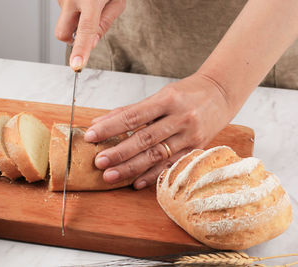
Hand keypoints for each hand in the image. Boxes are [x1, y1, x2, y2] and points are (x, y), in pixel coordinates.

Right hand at [55, 0, 125, 70]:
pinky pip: (65, 11)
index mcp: (90, 0)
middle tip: (86, 29)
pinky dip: (74, 10)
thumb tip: (91, 44)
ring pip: (64, 21)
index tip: (77, 65)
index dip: (80, 51)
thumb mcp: (117, 2)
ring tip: (90, 3)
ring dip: (76, 20)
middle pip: (62, 34)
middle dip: (71, 39)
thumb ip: (104, 24)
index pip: (84, 31)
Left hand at [84, 74, 236, 189]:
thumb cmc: (186, 93)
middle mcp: (180, 118)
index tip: (91, 135)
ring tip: (110, 175)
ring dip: (132, 168)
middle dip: (119, 152)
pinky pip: (172, 165)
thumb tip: (99, 122)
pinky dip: (153, 175)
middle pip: (144, 138)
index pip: (133, 116)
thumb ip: (131, 110)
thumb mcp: (160, 96)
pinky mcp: (196, 149)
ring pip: (157, 155)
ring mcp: (190, 136)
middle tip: (99, 161)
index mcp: (167, 100)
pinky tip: (136, 183)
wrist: (221, 94)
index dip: (110, 127)